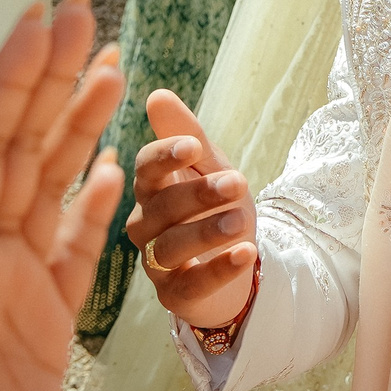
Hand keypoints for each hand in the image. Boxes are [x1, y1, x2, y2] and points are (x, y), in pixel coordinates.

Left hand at [0, 0, 123, 390]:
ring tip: (111, 67)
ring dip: (78, 124)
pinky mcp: (44, 329)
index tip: (41, 22)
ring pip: (50, 184)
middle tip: (84, 10)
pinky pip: (74, 251)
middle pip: (20, 147)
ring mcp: (10, 290)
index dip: (12, 81)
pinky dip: (93, 204)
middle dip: (50, 78)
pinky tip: (113, 168)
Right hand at [127, 90, 257, 330]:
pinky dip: (219, 269)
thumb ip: (188, 137)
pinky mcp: (175, 295)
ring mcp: (156, 263)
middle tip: (236, 183)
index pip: (145, 168)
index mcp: (150, 188)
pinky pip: (193, 284)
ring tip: (241, 219)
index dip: (165, 156)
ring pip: (170, 247)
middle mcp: (144, 225)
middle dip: (197, 194)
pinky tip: (246, 254)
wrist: (236, 259)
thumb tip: (156, 95)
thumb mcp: (211, 168)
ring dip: (207, 231)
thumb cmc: (216, 205)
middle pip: (159, 208)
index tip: (193, 145)